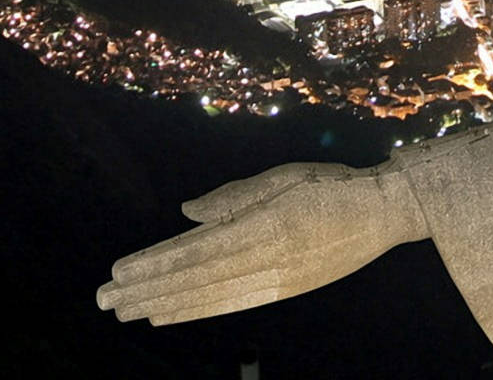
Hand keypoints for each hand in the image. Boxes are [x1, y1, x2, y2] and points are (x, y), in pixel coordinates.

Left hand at [96, 162, 426, 325]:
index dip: (155, 263)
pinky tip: (168, 314)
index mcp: (263, 224)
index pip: (196, 250)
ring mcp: (277, 279)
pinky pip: (232, 304)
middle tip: (105, 298)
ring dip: (163, 304)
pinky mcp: (286, 290)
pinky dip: (196, 311)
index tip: (119, 271)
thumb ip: (234, 197)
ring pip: (208, 296)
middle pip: (194, 279)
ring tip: (127, 309)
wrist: (386, 212)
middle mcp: (266, 257)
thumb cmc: (332, 185)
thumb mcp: (282, 178)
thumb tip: (186, 213)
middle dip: (146, 290)